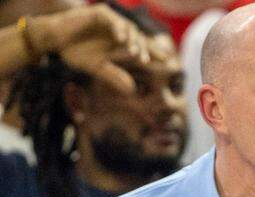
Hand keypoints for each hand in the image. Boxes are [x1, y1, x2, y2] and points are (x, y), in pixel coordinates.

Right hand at [27, 5, 149, 93]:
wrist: (53, 40)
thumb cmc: (75, 53)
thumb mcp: (97, 68)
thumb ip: (114, 76)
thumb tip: (133, 90)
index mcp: (121, 43)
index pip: (142, 47)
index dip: (155, 53)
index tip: (167, 62)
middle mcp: (118, 31)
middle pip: (140, 38)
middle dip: (146, 49)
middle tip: (147, 61)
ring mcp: (110, 21)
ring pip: (129, 28)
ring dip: (133, 40)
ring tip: (135, 53)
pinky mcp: (99, 13)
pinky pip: (113, 19)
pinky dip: (118, 28)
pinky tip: (121, 39)